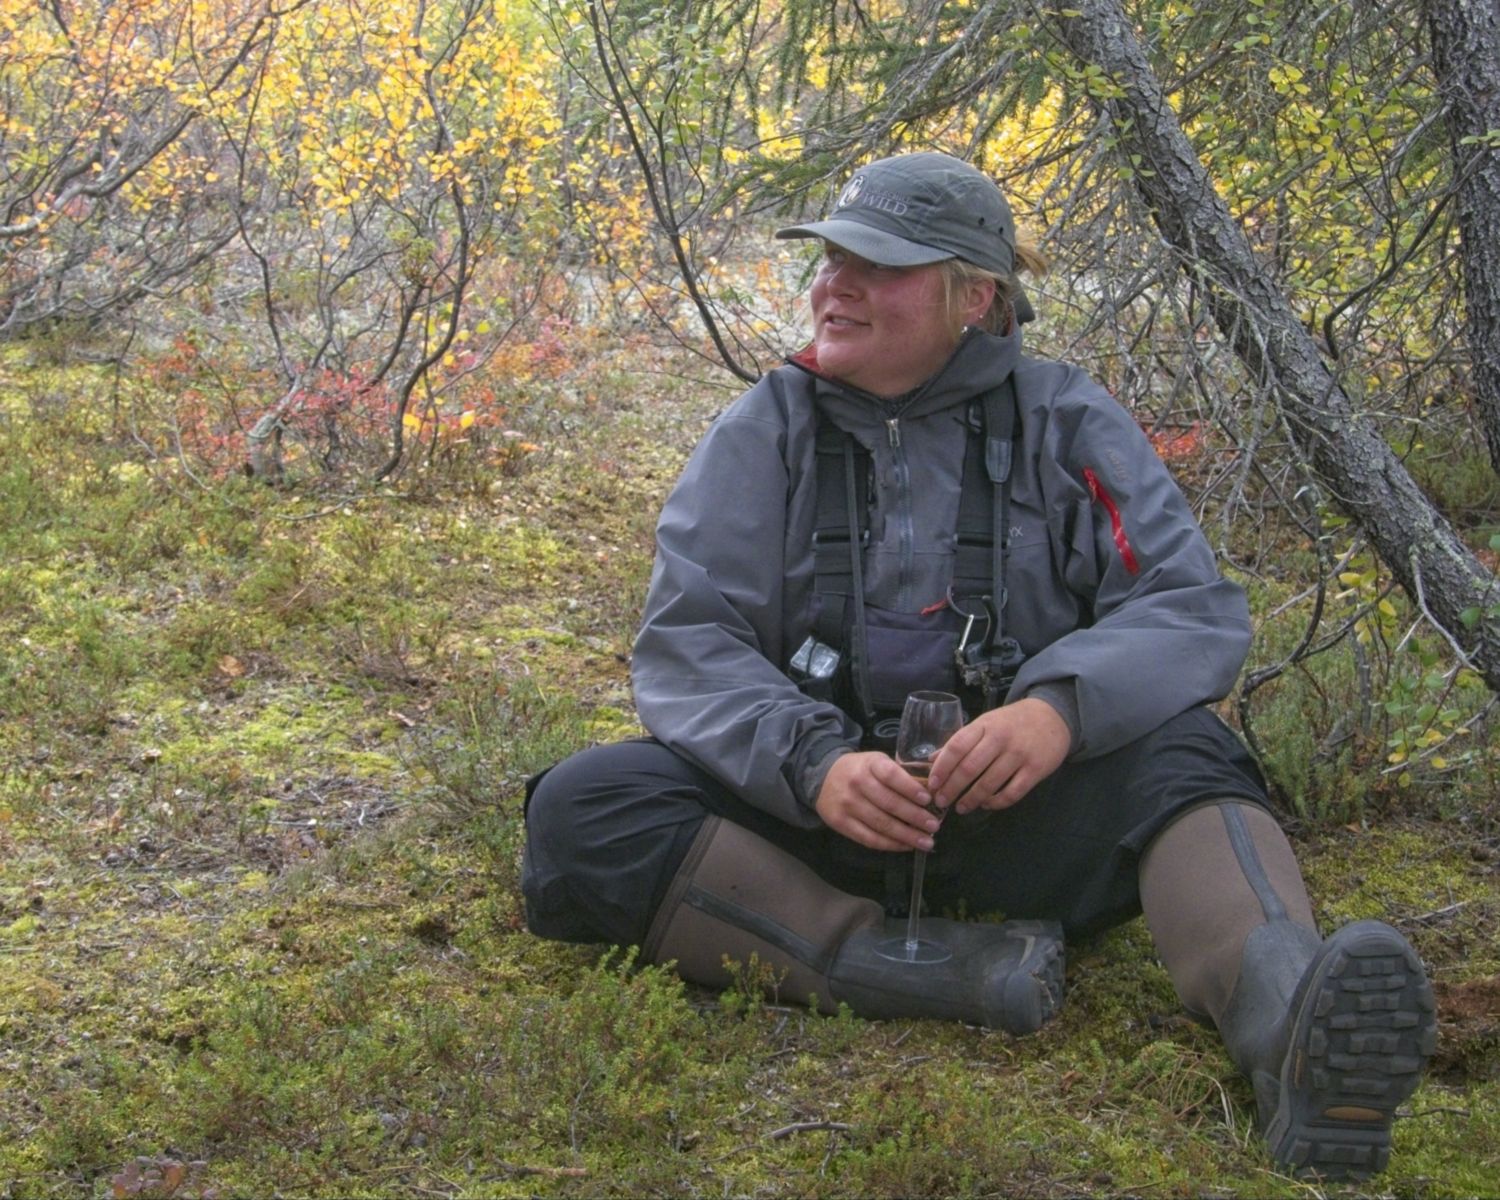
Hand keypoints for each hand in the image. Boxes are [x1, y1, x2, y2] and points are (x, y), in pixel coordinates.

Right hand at [814, 751, 941, 851]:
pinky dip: (890, 844)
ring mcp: (847, 804)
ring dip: (906, 835)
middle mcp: (857, 783)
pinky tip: (906, 846)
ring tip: (926, 842)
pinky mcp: (840, 823)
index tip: (927, 800)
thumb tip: (931, 793)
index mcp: (870, 764)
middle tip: (934, 826)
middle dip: (915, 817)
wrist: (823, 777)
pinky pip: (869, 838)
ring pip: (881, 824)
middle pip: (889, 803)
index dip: (910, 788)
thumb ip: (900, 775)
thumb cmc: (860, 770)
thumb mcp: (877, 762)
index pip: (891, 775)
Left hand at [928, 698, 1070, 814]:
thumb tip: (932, 760)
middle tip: (941, 802)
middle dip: (951, 788)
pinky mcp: (1035, 770)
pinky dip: (996, 803)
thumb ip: (961, 741)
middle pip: (969, 768)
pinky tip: (986, 805)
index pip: (957, 746)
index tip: (932, 784)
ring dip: (971, 799)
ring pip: (989, 784)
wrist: (1053, 717)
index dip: (941, 768)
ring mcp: (1019, 755)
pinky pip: (1012, 793)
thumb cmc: (1012, 722)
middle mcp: (1000, 739)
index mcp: (984, 725)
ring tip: (961, 808)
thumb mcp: (985, 723)